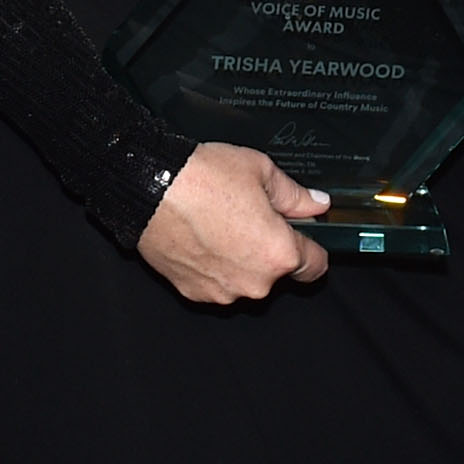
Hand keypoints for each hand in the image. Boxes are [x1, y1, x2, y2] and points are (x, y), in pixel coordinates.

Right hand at [137, 142, 329, 305]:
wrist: (148, 186)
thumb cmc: (201, 178)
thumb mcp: (260, 171)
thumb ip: (294, 195)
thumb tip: (315, 205)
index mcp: (279, 252)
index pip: (315, 265)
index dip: (310, 246)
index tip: (300, 235)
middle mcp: (255, 282)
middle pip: (277, 272)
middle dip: (268, 248)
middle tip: (249, 217)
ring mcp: (223, 292)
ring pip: (245, 279)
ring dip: (240, 260)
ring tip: (219, 225)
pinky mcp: (194, 293)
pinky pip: (216, 283)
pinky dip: (213, 266)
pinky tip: (201, 238)